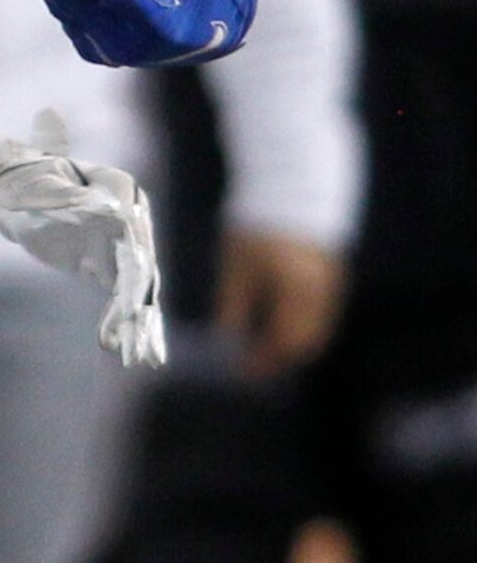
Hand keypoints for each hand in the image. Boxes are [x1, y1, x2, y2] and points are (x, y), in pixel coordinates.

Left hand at [0, 110, 166, 365]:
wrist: (8, 187)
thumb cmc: (24, 171)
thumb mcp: (38, 167)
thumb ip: (52, 152)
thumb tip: (49, 115)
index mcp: (119, 190)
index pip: (133, 230)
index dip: (136, 263)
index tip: (134, 292)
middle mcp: (129, 217)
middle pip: (142, 267)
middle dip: (143, 307)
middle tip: (141, 336)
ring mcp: (119, 244)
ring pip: (135, 290)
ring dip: (138, 326)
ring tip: (140, 357)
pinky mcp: (104, 264)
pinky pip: (119, 297)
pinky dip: (120, 322)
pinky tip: (117, 348)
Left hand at [218, 227, 343, 379]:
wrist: (291, 191)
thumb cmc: (254, 228)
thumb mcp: (235, 267)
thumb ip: (231, 305)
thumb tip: (227, 340)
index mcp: (295, 294)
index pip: (284, 342)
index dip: (264, 361)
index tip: (241, 371)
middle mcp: (320, 296)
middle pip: (305, 342)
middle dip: (279, 357)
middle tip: (253, 364)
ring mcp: (333, 288)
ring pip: (317, 331)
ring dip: (292, 344)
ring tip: (262, 347)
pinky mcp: (335, 278)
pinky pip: (322, 315)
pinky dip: (303, 327)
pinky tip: (279, 325)